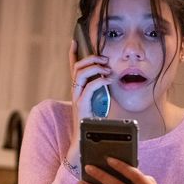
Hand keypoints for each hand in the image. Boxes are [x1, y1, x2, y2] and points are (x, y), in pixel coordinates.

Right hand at [64, 40, 112, 165]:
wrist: (83, 142)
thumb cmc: (92, 125)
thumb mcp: (98, 104)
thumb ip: (100, 93)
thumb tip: (111, 81)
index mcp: (78, 90)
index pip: (72, 69)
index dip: (72, 54)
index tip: (74, 42)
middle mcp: (75, 92)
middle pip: (77, 67)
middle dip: (90, 58)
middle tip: (104, 58)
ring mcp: (77, 98)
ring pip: (80, 74)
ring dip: (95, 67)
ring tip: (106, 68)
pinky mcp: (82, 105)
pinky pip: (89, 87)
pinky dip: (100, 80)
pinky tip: (108, 80)